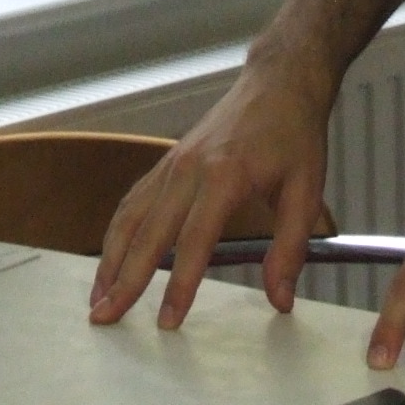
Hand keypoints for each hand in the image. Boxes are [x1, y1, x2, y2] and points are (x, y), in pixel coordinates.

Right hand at [91, 57, 333, 328]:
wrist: (278, 83)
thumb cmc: (294, 134)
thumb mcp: (307, 189)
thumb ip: (291, 247)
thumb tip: (280, 299)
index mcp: (225, 177)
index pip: (194, 242)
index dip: (179, 285)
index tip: (167, 322)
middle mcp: (188, 170)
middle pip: (148, 234)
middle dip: (124, 280)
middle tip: (104, 318)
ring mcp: (172, 164)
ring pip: (129, 217)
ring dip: (110, 260)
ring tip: (97, 298)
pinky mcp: (167, 163)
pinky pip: (133, 201)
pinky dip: (117, 234)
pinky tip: (110, 259)